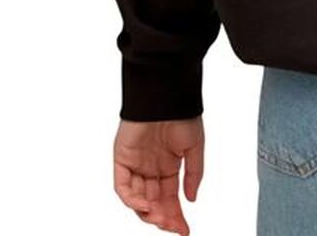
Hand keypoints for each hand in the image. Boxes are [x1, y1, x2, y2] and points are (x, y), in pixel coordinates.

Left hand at [113, 116, 204, 234]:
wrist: (167, 95)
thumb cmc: (182, 114)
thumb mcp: (195, 148)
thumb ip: (194, 174)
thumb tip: (191, 199)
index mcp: (168, 164)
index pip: (170, 197)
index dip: (176, 215)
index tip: (184, 231)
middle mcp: (151, 167)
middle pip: (154, 202)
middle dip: (164, 218)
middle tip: (174, 227)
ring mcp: (135, 164)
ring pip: (138, 199)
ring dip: (149, 213)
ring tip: (161, 219)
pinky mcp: (122, 159)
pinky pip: (123, 186)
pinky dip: (132, 199)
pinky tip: (146, 205)